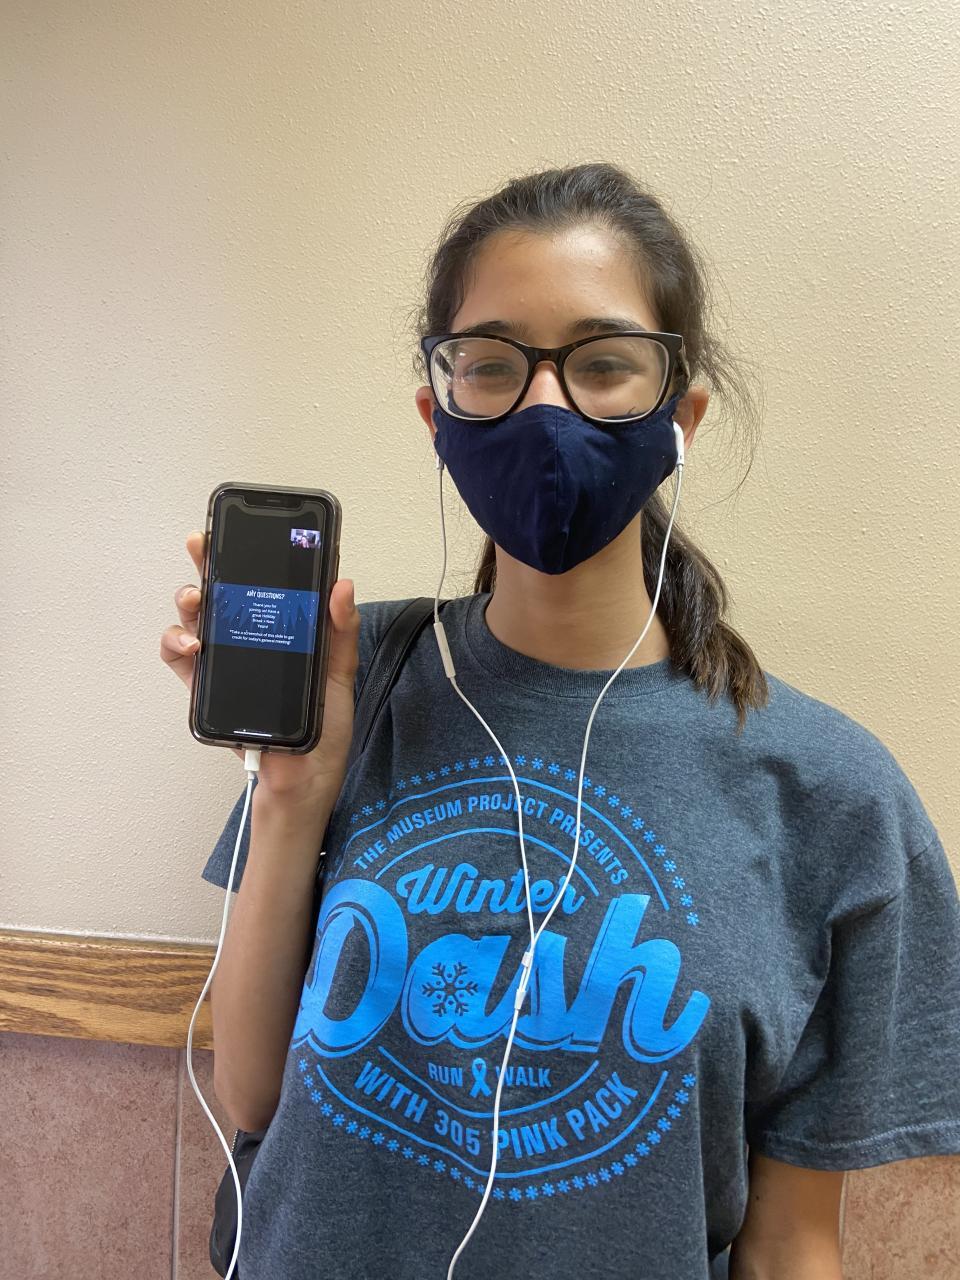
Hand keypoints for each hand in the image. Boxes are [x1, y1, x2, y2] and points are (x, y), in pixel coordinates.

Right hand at [160, 531, 360, 808]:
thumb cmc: (323, 731)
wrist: (302, 784)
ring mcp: (224, 662)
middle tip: (202, 546)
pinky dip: (177, 646)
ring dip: (188, 603)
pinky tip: (193, 646)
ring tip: (198, 603)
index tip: (243, 528)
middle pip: (221, 592)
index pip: (262, 584)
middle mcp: (248, 639)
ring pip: (193, 619)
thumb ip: (341, 633)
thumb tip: (341, 585)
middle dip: (207, 564)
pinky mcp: (205, 689)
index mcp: (282, 629)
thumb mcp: (340, 676)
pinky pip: (178, 659)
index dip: (249, 555)